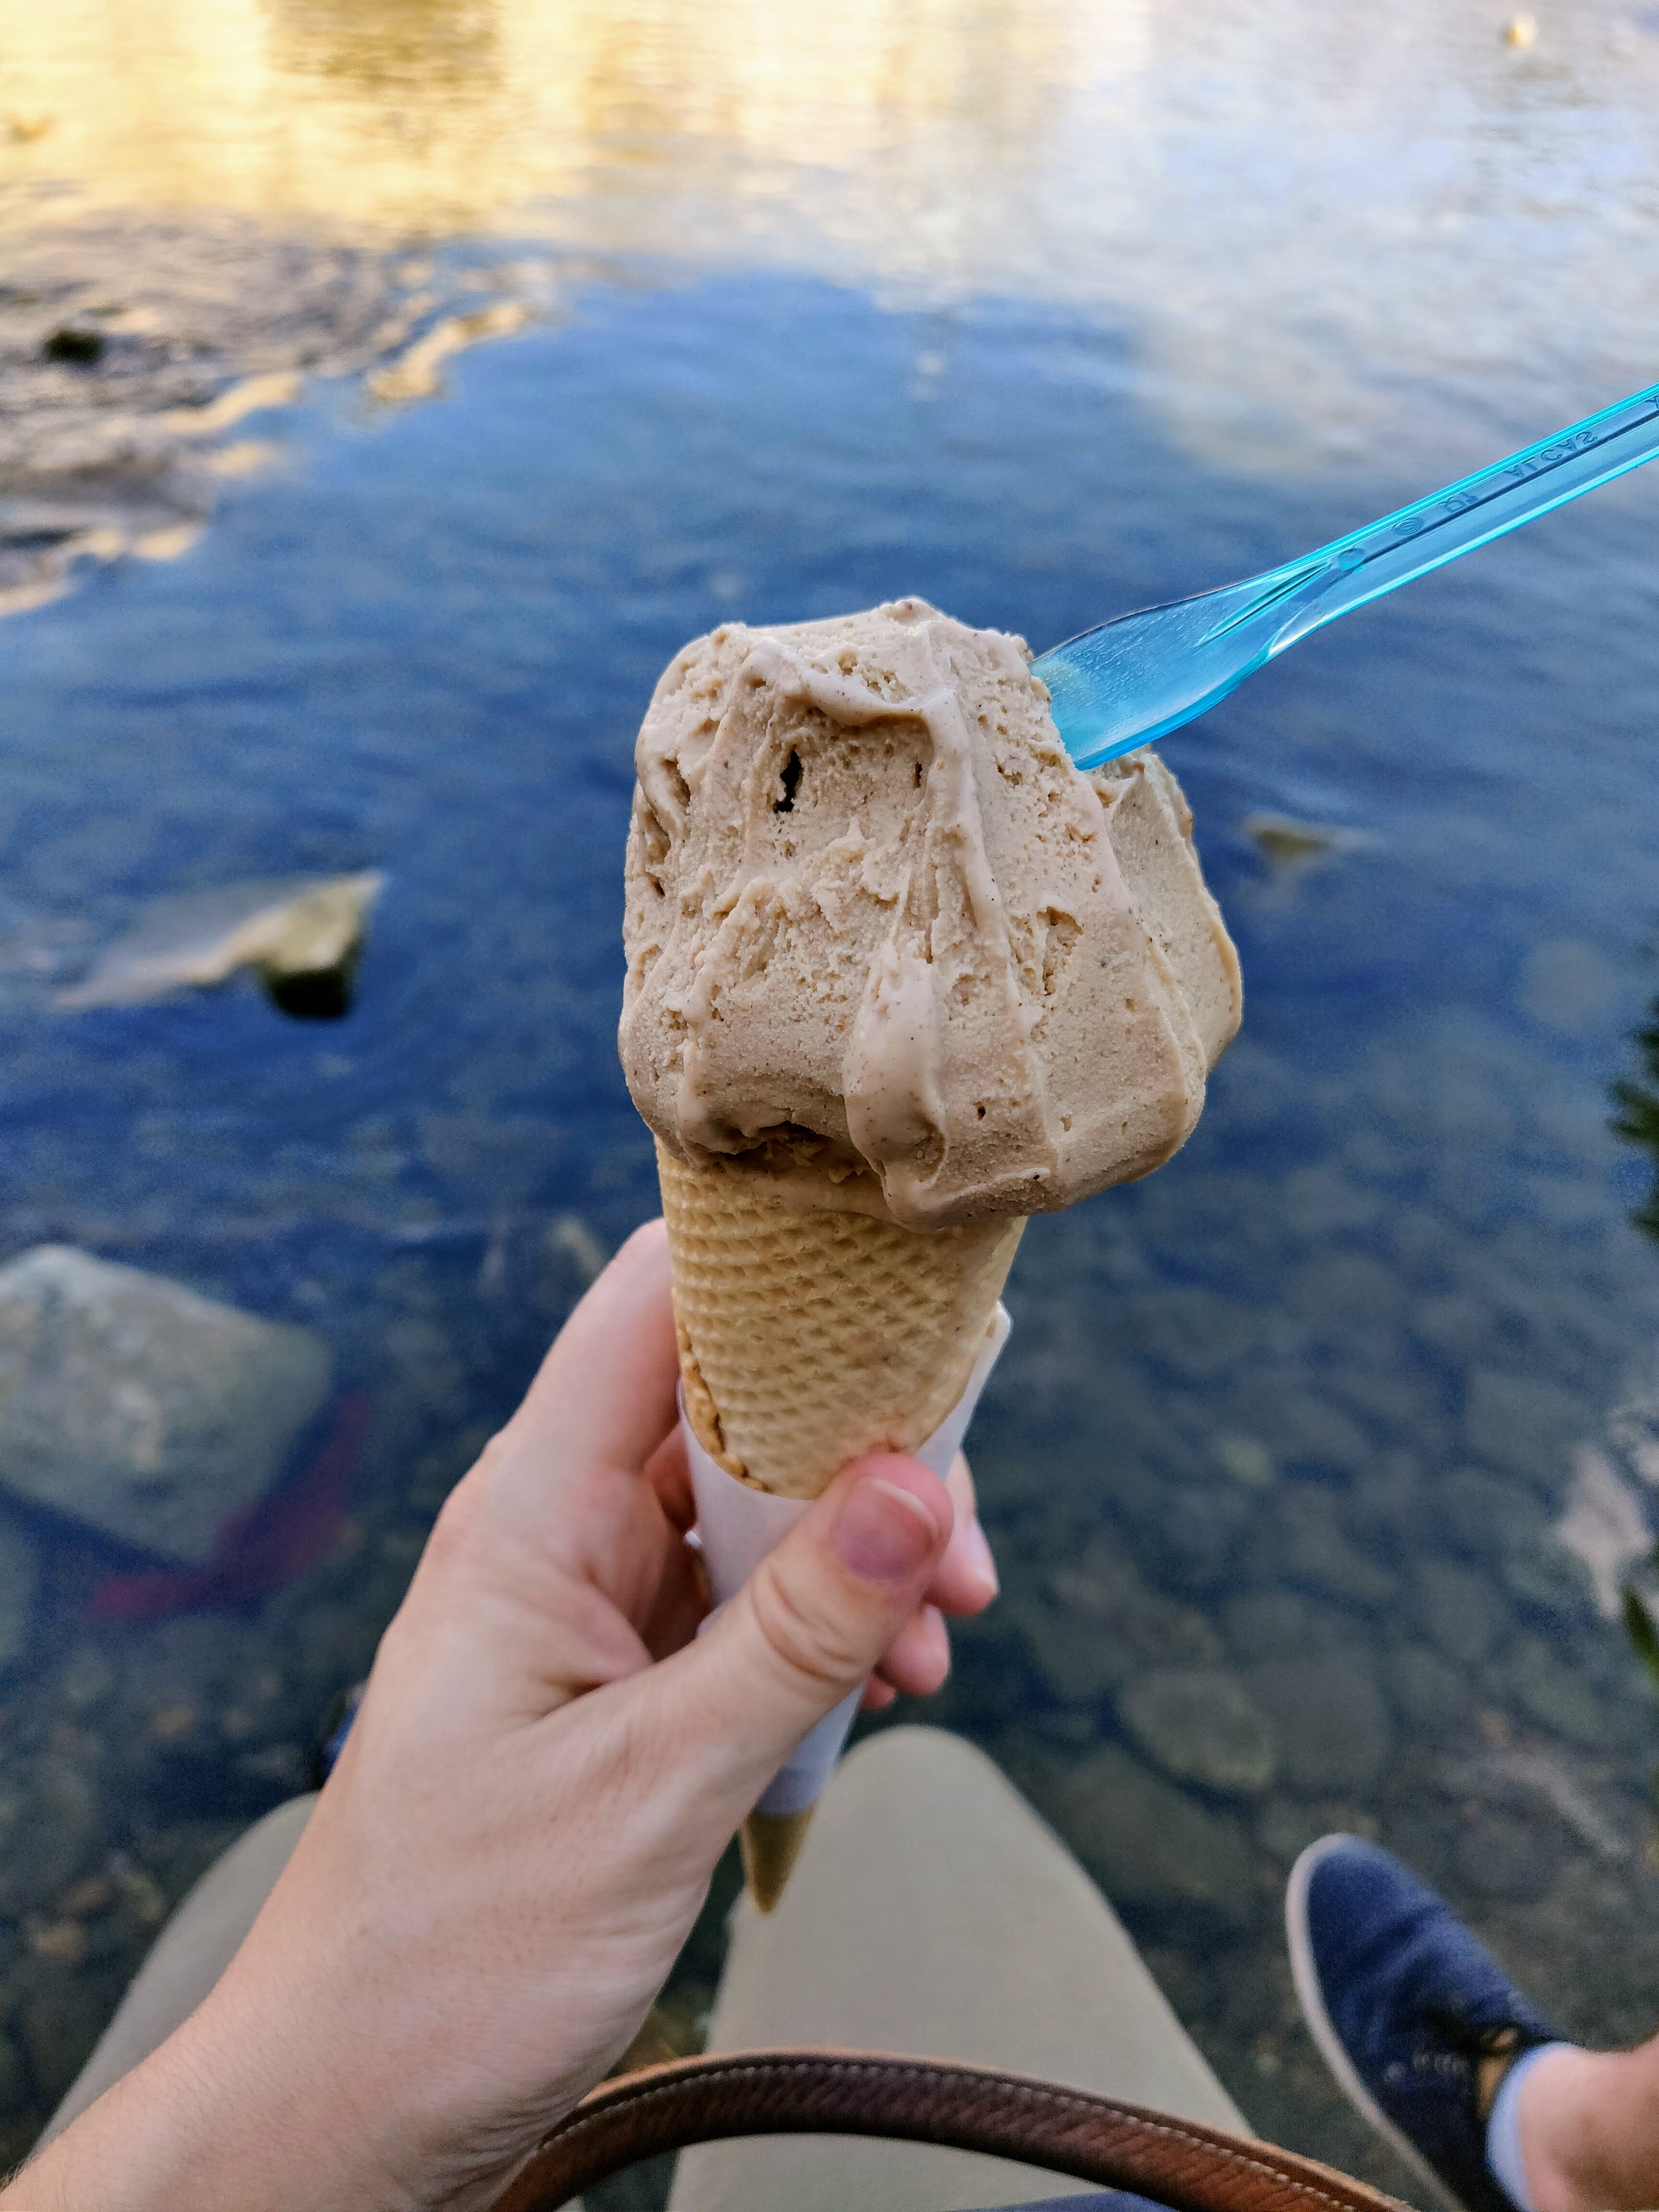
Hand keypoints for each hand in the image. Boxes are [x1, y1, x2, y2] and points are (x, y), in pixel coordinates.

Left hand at [11, 1219, 998, 2211]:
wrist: (358, 2103)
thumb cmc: (455, 1953)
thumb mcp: (650, 1790)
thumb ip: (791, 1634)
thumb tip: (917, 1486)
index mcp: (531, 1512)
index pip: (651, 1304)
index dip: (775, 1265)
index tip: (907, 1288)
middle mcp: (564, 1529)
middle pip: (738, 1404)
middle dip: (865, 1455)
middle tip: (960, 1553)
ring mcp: (597, 1599)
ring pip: (760, 1508)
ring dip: (862, 1556)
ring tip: (933, 1646)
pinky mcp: (629, 1672)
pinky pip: (750, 1601)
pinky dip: (828, 1628)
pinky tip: (883, 1687)